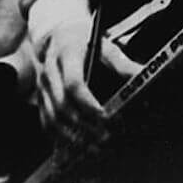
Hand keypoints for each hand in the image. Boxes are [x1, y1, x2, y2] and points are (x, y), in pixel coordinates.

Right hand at [37, 15, 138, 145]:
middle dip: (83, 125)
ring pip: (52, 118)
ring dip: (71, 137)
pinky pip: (46, 122)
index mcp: (67, 55)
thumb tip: (142, 76)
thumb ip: (122, 64)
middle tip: (104, 138)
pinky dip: (59, 138)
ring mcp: (42, 86)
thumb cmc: (85, 40)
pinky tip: (75, 148)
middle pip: (62, 105)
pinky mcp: (40, 97)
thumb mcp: (105, 46)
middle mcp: (50, 71)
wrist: (58, 33)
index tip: (105, 117)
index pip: (74, 84)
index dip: (88, 104)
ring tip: (92, 149)